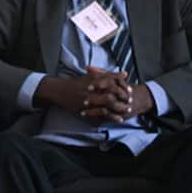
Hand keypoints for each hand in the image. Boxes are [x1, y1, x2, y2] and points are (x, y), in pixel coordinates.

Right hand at [37, 67, 152, 122]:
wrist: (60, 91)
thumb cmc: (78, 82)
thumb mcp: (92, 76)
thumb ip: (109, 74)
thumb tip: (125, 73)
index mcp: (95, 79)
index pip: (114, 82)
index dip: (124, 87)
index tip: (131, 91)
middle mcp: (92, 89)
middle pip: (113, 93)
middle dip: (123, 98)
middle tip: (130, 101)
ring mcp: (89, 99)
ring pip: (108, 105)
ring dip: (118, 109)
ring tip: (126, 111)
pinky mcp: (86, 109)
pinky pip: (101, 114)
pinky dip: (110, 117)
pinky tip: (118, 119)